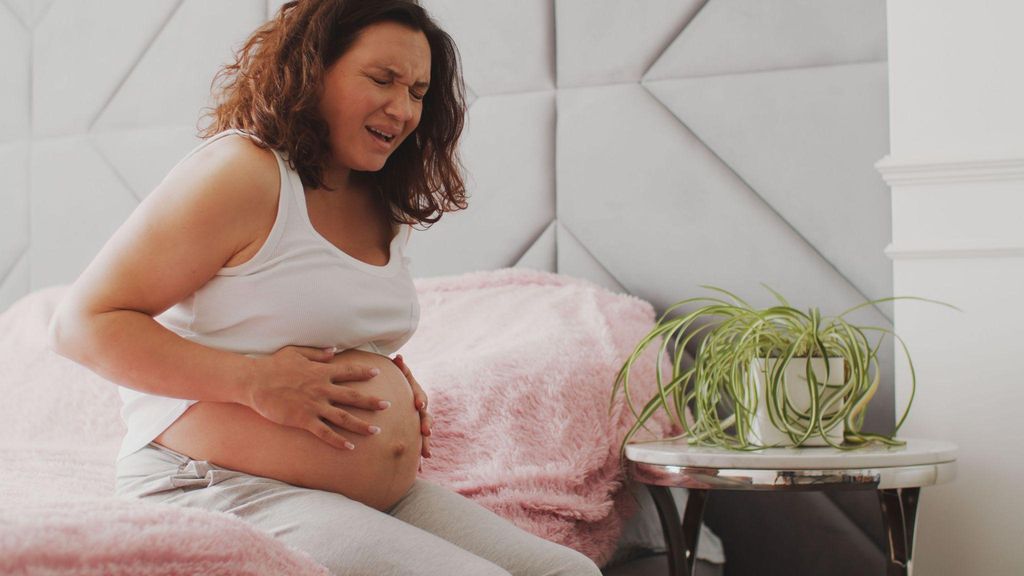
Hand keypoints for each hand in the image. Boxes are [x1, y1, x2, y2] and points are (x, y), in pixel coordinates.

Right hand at [246, 345, 390, 450]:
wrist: (254, 382)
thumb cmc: (273, 366)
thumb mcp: (296, 352)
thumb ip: (317, 352)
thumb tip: (333, 350)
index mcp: (321, 371)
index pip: (348, 371)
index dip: (364, 372)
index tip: (378, 373)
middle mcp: (321, 388)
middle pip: (352, 396)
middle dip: (371, 402)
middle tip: (388, 405)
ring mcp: (314, 405)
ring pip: (343, 417)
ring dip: (361, 424)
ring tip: (376, 431)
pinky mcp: (304, 420)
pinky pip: (325, 433)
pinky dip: (338, 441)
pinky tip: (350, 447)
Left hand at [392, 354, 431, 459]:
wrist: (394, 391)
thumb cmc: (394, 381)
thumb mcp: (397, 373)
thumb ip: (399, 367)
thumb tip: (398, 356)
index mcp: (415, 393)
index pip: (420, 395)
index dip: (420, 399)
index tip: (418, 405)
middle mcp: (419, 408)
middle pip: (426, 416)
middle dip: (426, 424)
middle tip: (426, 431)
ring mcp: (418, 420)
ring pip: (424, 432)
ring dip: (426, 442)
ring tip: (426, 453)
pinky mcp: (414, 432)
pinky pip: (418, 443)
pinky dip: (420, 453)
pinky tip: (420, 467)